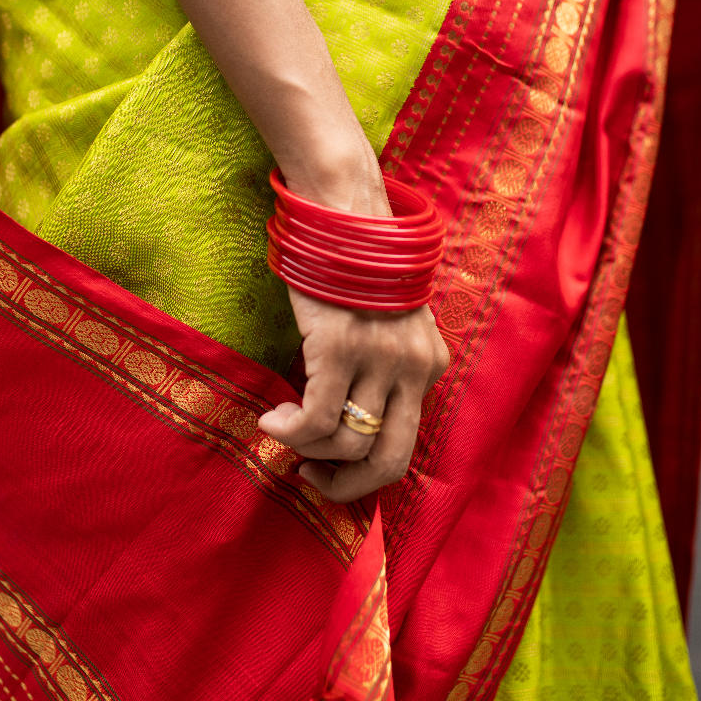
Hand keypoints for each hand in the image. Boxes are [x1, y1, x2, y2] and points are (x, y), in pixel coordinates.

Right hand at [258, 286, 449, 502]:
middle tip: (313, 476)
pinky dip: (288, 431)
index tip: (328, 465)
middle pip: (389, 461)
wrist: (341, 214)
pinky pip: (314, 419)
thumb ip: (385, 369)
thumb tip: (349, 427)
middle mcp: (413, 367)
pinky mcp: (340, 349)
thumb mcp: (388, 324)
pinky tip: (271, 419)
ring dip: (305, 448)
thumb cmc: (353, 272)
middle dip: (347, 486)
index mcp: (430, 365)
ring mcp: (379, 359)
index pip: (405, 444)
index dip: (362, 471)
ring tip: (281, 426)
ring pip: (346, 443)